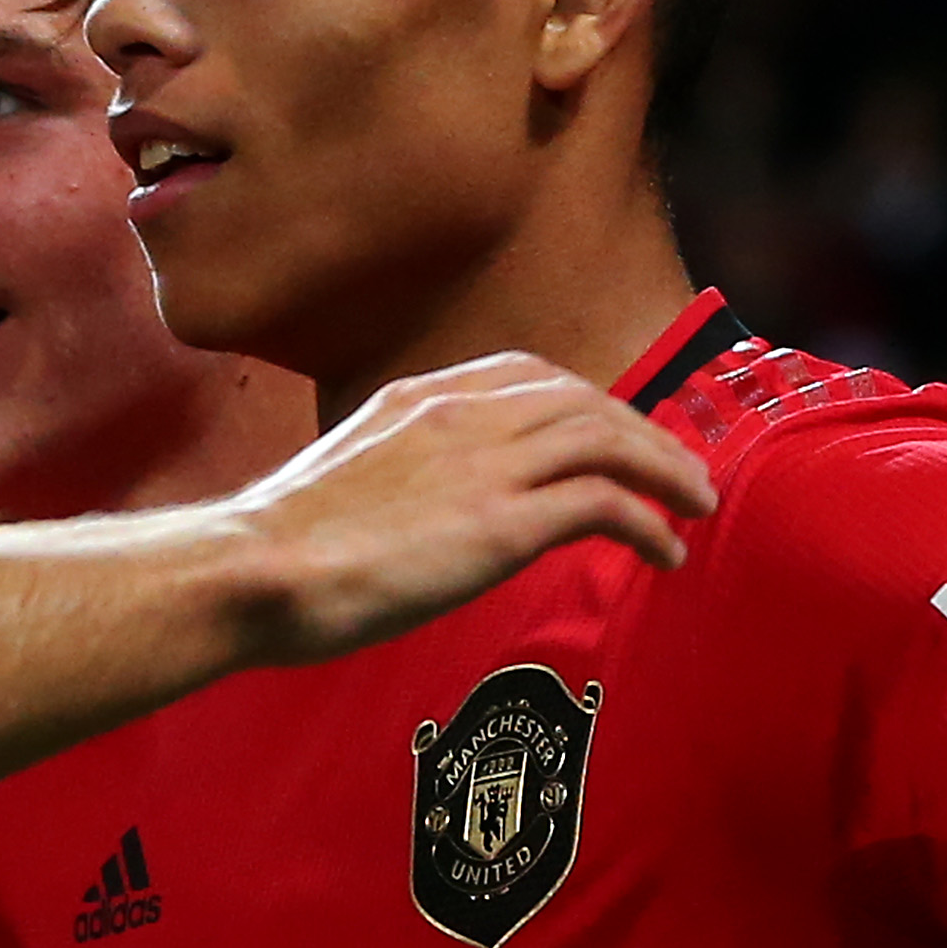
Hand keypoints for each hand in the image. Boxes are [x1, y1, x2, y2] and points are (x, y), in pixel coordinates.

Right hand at [232, 351, 717, 662]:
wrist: (251, 571)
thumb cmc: (273, 552)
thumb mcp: (338, 483)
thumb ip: (389, 479)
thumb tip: (408, 516)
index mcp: (416, 399)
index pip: (526, 376)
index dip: (585, 401)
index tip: (612, 433)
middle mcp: (459, 415)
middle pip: (583, 399)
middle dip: (642, 431)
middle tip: (680, 471)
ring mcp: (483, 465)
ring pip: (608, 438)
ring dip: (665, 468)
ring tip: (695, 504)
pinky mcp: (500, 523)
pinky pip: (605, 503)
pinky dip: (649, 521)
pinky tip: (666, 551)